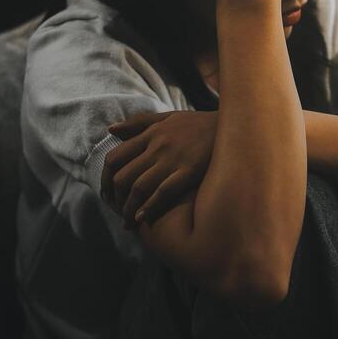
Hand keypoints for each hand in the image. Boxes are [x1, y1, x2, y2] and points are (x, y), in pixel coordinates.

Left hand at [100, 109, 217, 228]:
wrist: (231, 125)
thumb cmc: (198, 124)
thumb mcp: (167, 117)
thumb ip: (138, 123)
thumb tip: (110, 130)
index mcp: (150, 134)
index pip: (115, 158)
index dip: (106, 179)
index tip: (107, 193)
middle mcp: (157, 147)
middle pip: (123, 176)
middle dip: (115, 198)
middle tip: (116, 212)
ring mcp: (173, 160)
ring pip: (139, 187)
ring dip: (129, 208)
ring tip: (128, 222)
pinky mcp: (189, 172)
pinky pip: (163, 192)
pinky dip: (149, 207)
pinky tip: (143, 217)